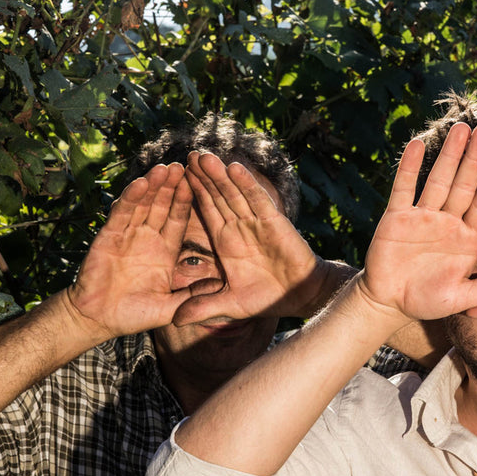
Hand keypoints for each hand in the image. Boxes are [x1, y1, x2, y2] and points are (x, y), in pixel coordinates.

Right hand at [64, 163, 192, 340]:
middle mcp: (147, 238)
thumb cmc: (134, 314)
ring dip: (153, 186)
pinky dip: (130, 199)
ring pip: (143, 204)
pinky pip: (122, 215)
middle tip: (186, 164)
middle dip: (173, 186)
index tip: (201, 183)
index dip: (188, 202)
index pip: (179, 220)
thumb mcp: (170, 306)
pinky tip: (141, 183)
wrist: (99, 320)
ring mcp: (127, 235)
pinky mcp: (108, 237)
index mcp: (164, 250)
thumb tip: (221, 285)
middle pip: (163, 206)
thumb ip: (192, 295)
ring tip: (165, 167)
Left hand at [173, 152, 329, 324]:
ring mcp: (255, 222)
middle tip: (187, 154)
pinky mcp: (273, 222)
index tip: (175, 176)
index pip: (205, 211)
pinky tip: (233, 167)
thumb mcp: (230, 304)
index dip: (191, 193)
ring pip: (233, 193)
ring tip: (203, 155)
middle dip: (202, 176)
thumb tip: (176, 321)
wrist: (301, 296)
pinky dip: (246, 184)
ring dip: (219, 174)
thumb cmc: (267, 298)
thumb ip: (204, 307)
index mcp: (225, 241)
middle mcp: (238, 227)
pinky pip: (257, 200)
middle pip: (216, 196)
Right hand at [357, 123, 476, 321]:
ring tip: (459, 128)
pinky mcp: (397, 216)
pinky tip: (417, 144)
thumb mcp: (459, 298)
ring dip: (448, 155)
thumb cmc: (425, 300)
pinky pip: (404, 187)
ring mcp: (423, 216)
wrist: (388, 302)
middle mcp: (448, 222)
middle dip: (473, 158)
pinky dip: (409, 167)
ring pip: (438, 180)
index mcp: (467, 238)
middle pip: (464, 185)